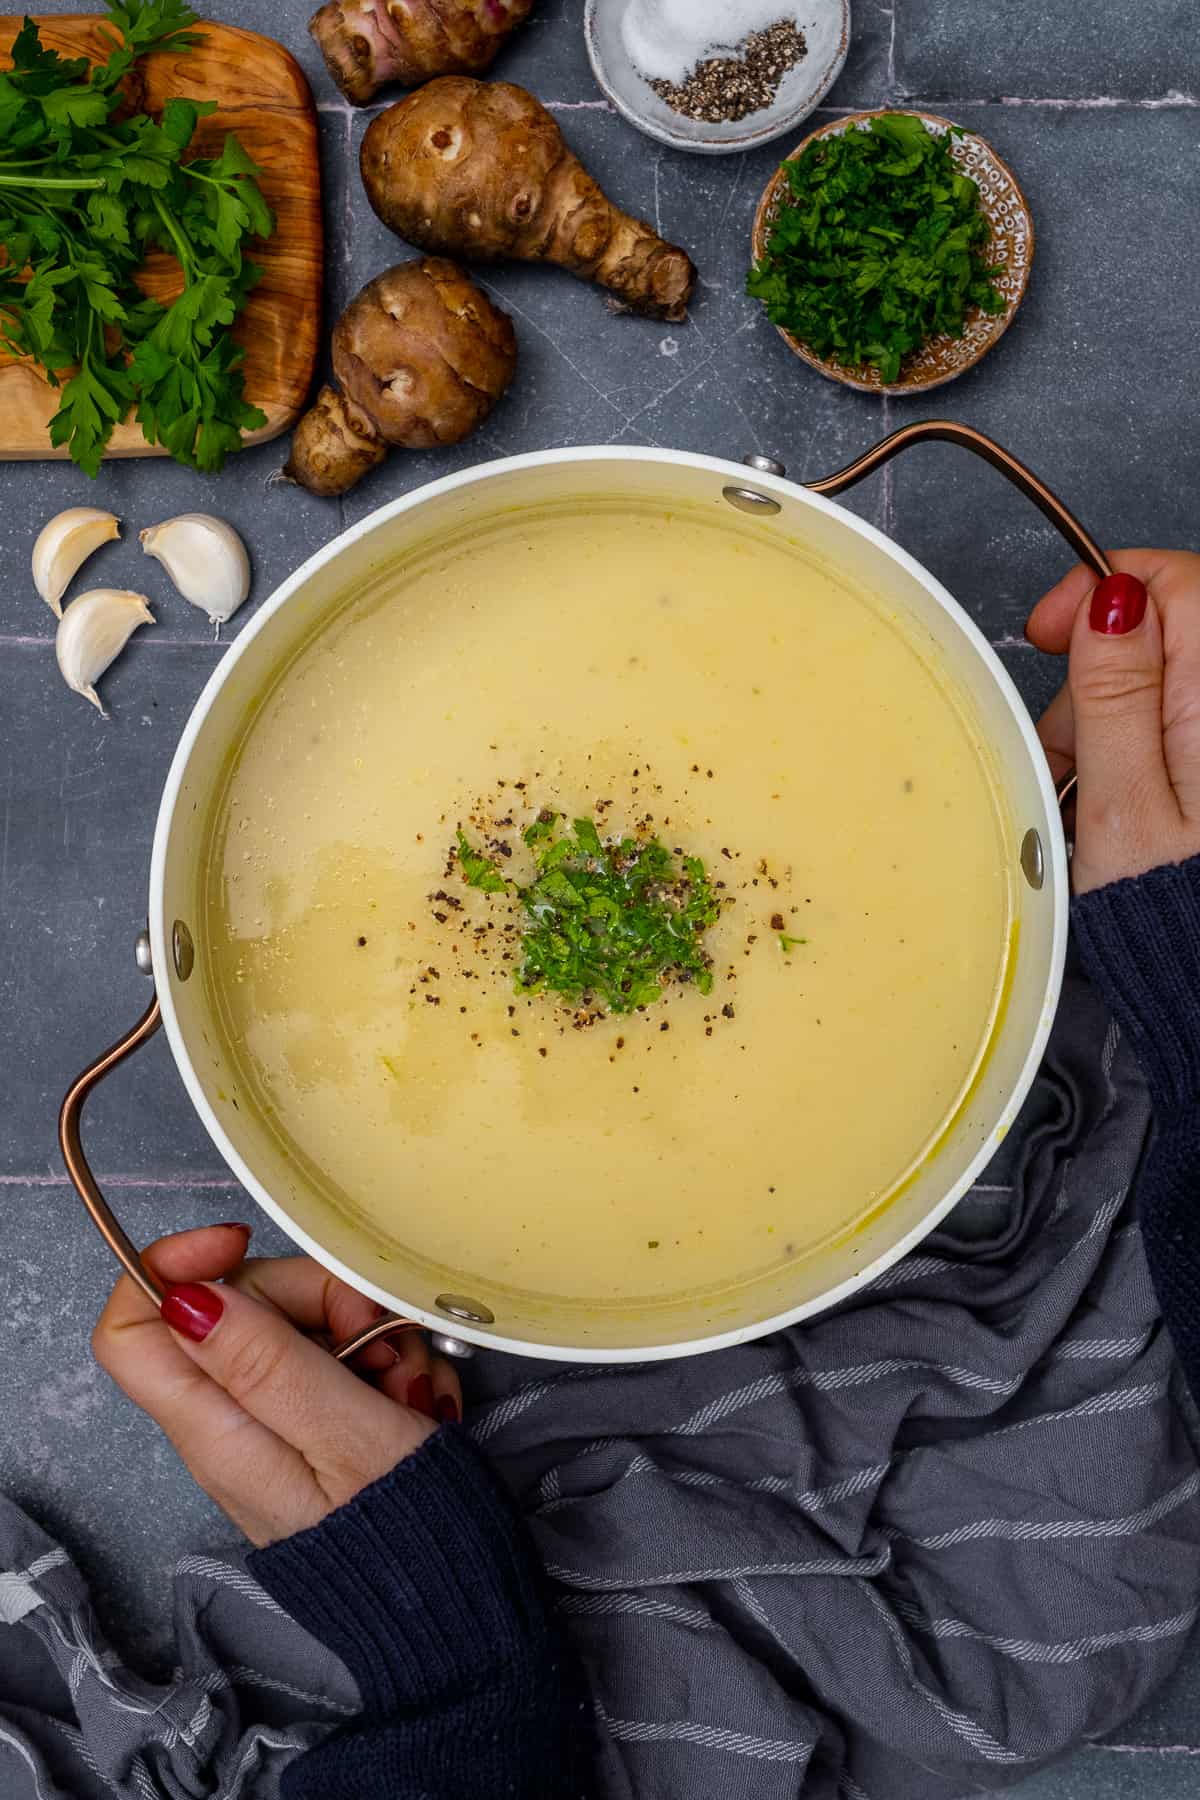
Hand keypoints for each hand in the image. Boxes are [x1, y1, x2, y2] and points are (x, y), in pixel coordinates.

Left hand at [93, 1225, 461, 1546]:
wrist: (458, 1603)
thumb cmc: (407, 1530)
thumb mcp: (344, 1435)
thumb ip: (266, 1362)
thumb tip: (186, 1296)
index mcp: (218, 1428)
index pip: (135, 1325)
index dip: (174, 1265)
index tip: (241, 1243)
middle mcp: (232, 1423)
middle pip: (237, 1305)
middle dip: (314, 1296)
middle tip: (374, 1332)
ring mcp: (277, 1423)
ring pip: (297, 1325)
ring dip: (366, 1330)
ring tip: (407, 1381)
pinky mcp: (319, 1425)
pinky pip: (339, 1357)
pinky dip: (385, 1360)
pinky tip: (416, 1395)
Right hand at [1026, 549, 1199, 893]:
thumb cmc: (1175, 923)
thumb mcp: (1124, 809)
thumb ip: (1117, 694)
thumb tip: (1111, 597)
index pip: (1173, 583)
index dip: (1102, 590)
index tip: (1048, 630)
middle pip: (1164, 639)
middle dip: (1098, 685)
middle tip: (1066, 760)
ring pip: (1168, 690)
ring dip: (1115, 728)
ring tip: (1091, 804)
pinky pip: (1178, 734)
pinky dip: (1143, 756)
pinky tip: (1126, 808)